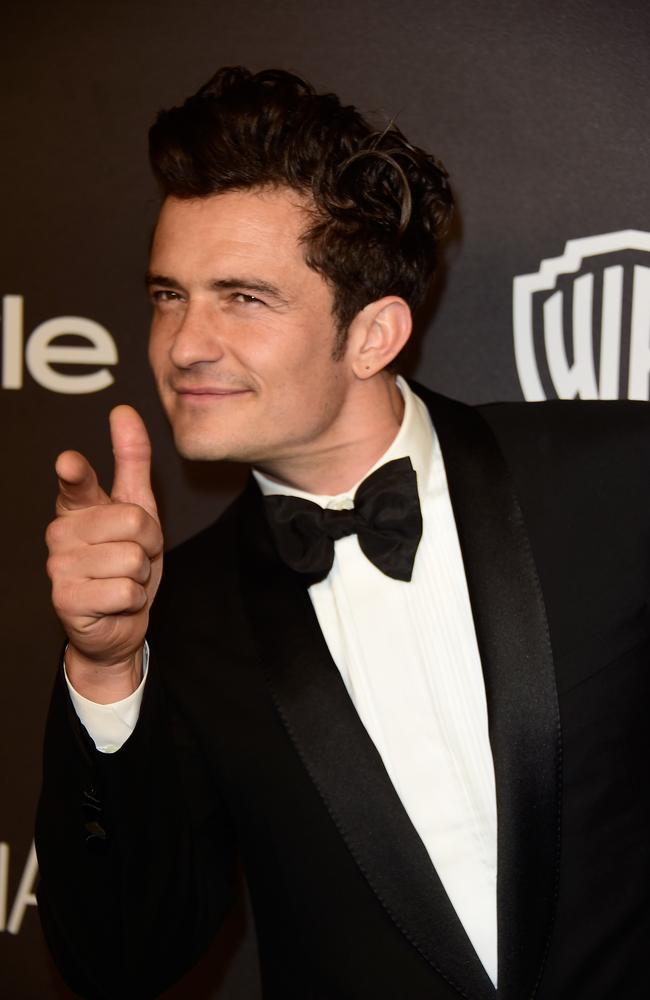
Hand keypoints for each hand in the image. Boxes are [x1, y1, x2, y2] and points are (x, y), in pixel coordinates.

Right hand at [46, 406, 162, 700]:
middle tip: (135, 556)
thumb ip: (131, 460)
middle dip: (149, 543)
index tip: (70, 463)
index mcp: (77, 506)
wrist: (119, 621)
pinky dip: (132, 599)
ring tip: (124, 579)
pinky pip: (125, 590)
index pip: (77, 483)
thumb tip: (123, 412)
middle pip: (133, 521)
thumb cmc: (126, 560)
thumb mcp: (138, 508)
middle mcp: (60, 532)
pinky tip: (116, 601)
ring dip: (140, 574)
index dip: (76, 473)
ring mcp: (59, 566)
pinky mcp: (66, 599)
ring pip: (132, 558)